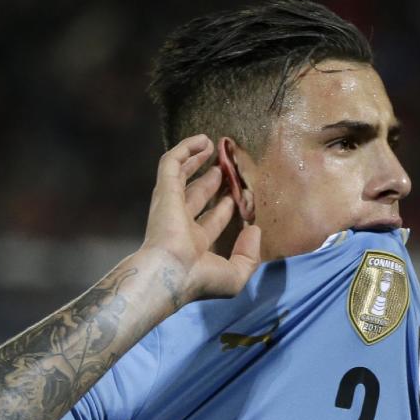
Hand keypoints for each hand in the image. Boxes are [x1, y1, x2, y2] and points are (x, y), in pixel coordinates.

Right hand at [139, 134, 261, 307]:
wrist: (170, 274)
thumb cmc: (199, 279)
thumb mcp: (235, 276)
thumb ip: (249, 255)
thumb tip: (255, 230)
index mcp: (195, 244)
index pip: (212, 219)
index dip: (226, 206)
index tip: (240, 194)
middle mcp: (180, 223)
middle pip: (197, 194)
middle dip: (212, 180)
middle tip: (226, 168)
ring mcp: (170, 205)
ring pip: (181, 175)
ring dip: (195, 159)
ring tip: (210, 144)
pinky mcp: (164, 190)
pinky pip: (171, 163)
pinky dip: (185, 149)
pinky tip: (202, 140)